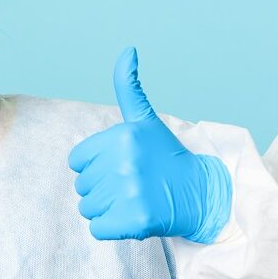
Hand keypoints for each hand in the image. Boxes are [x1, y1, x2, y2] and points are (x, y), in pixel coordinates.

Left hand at [67, 47, 231, 242]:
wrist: (201, 194)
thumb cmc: (165, 156)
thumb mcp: (145, 120)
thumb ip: (128, 87)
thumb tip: (127, 49)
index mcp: (121, 137)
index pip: (77, 161)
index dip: (95, 166)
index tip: (122, 165)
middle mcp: (124, 163)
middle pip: (81, 186)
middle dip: (102, 188)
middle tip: (133, 183)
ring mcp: (130, 193)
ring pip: (87, 208)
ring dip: (107, 209)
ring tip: (134, 198)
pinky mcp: (135, 221)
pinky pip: (98, 229)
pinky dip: (112, 228)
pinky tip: (133, 217)